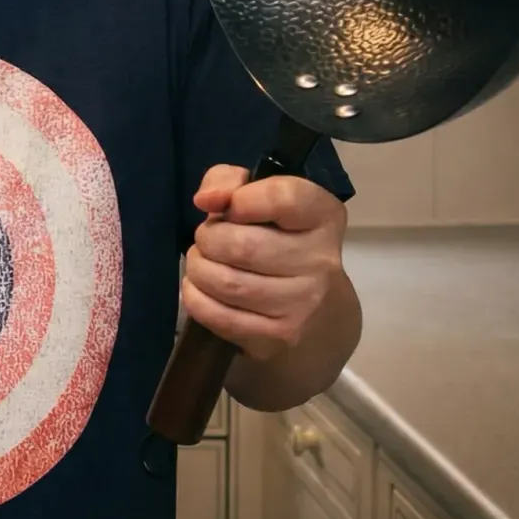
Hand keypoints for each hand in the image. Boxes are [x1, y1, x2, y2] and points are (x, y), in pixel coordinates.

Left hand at [181, 165, 348, 362]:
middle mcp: (320, 261)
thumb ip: (230, 181)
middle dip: (209, 238)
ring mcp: (302, 304)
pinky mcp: (278, 337)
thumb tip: (207, 199)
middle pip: (242, 246)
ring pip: (226, 282)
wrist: (315, 310)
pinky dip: (196, 297)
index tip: (229, 206)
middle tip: (209, 239)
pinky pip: (217, 315)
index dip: (242, 199)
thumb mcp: (260, 197)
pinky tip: (202, 288)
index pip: (283, 198)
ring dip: (199, 268)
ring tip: (203, 262)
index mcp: (322, 216)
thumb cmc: (279, 238)